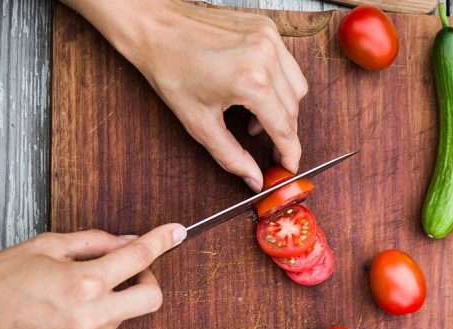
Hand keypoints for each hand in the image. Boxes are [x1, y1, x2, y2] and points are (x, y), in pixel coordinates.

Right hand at [0, 224, 185, 328]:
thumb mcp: (45, 245)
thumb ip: (94, 242)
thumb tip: (126, 241)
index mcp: (83, 283)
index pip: (140, 258)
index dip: (162, 241)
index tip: (176, 233)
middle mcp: (90, 317)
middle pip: (152, 298)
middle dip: (148, 279)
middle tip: (127, 268)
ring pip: (125, 314)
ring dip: (116, 296)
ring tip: (76, 288)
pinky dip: (98, 315)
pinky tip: (67, 308)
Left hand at [63, 0, 308, 191]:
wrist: (154, 26)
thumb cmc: (170, 69)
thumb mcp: (199, 122)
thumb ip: (231, 155)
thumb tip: (254, 178)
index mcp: (251, 81)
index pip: (284, 127)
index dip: (289, 152)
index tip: (289, 167)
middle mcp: (266, 56)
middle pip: (293, 109)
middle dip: (283, 133)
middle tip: (269, 149)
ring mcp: (269, 38)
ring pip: (297, 87)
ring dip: (284, 109)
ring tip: (256, 118)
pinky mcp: (267, 27)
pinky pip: (288, 65)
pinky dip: (279, 84)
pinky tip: (255, 92)